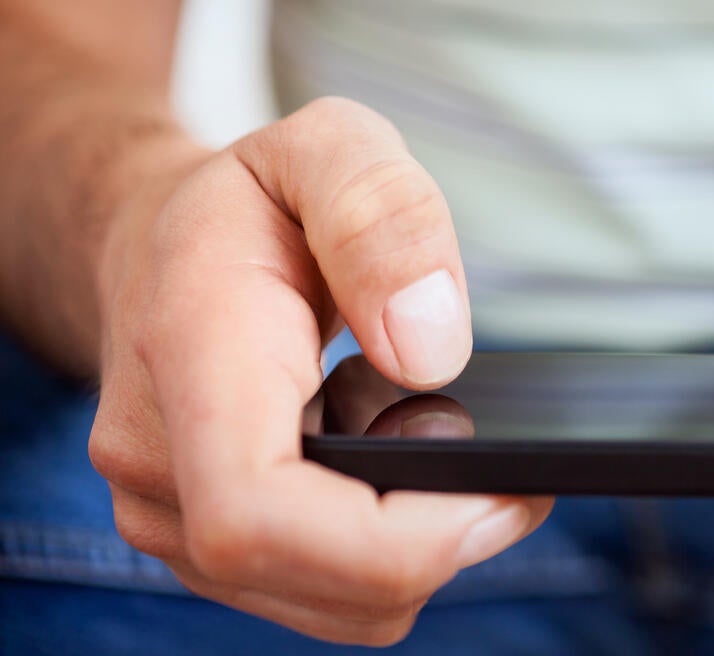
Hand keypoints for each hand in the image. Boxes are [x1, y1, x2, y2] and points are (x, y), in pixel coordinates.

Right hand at [88, 97, 551, 643]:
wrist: (160, 246)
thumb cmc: (254, 201)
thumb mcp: (327, 146)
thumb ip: (380, 216)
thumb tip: (428, 352)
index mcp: (190, 356)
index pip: (258, 514)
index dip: (391, 542)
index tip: (498, 497)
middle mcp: (158, 463)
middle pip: (321, 583)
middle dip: (444, 546)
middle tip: (518, 473)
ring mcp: (173, 517)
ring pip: (336, 604)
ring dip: (421, 549)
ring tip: (442, 444)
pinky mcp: (209, 546)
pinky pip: (325, 591)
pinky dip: (387, 552)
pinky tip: (396, 470)